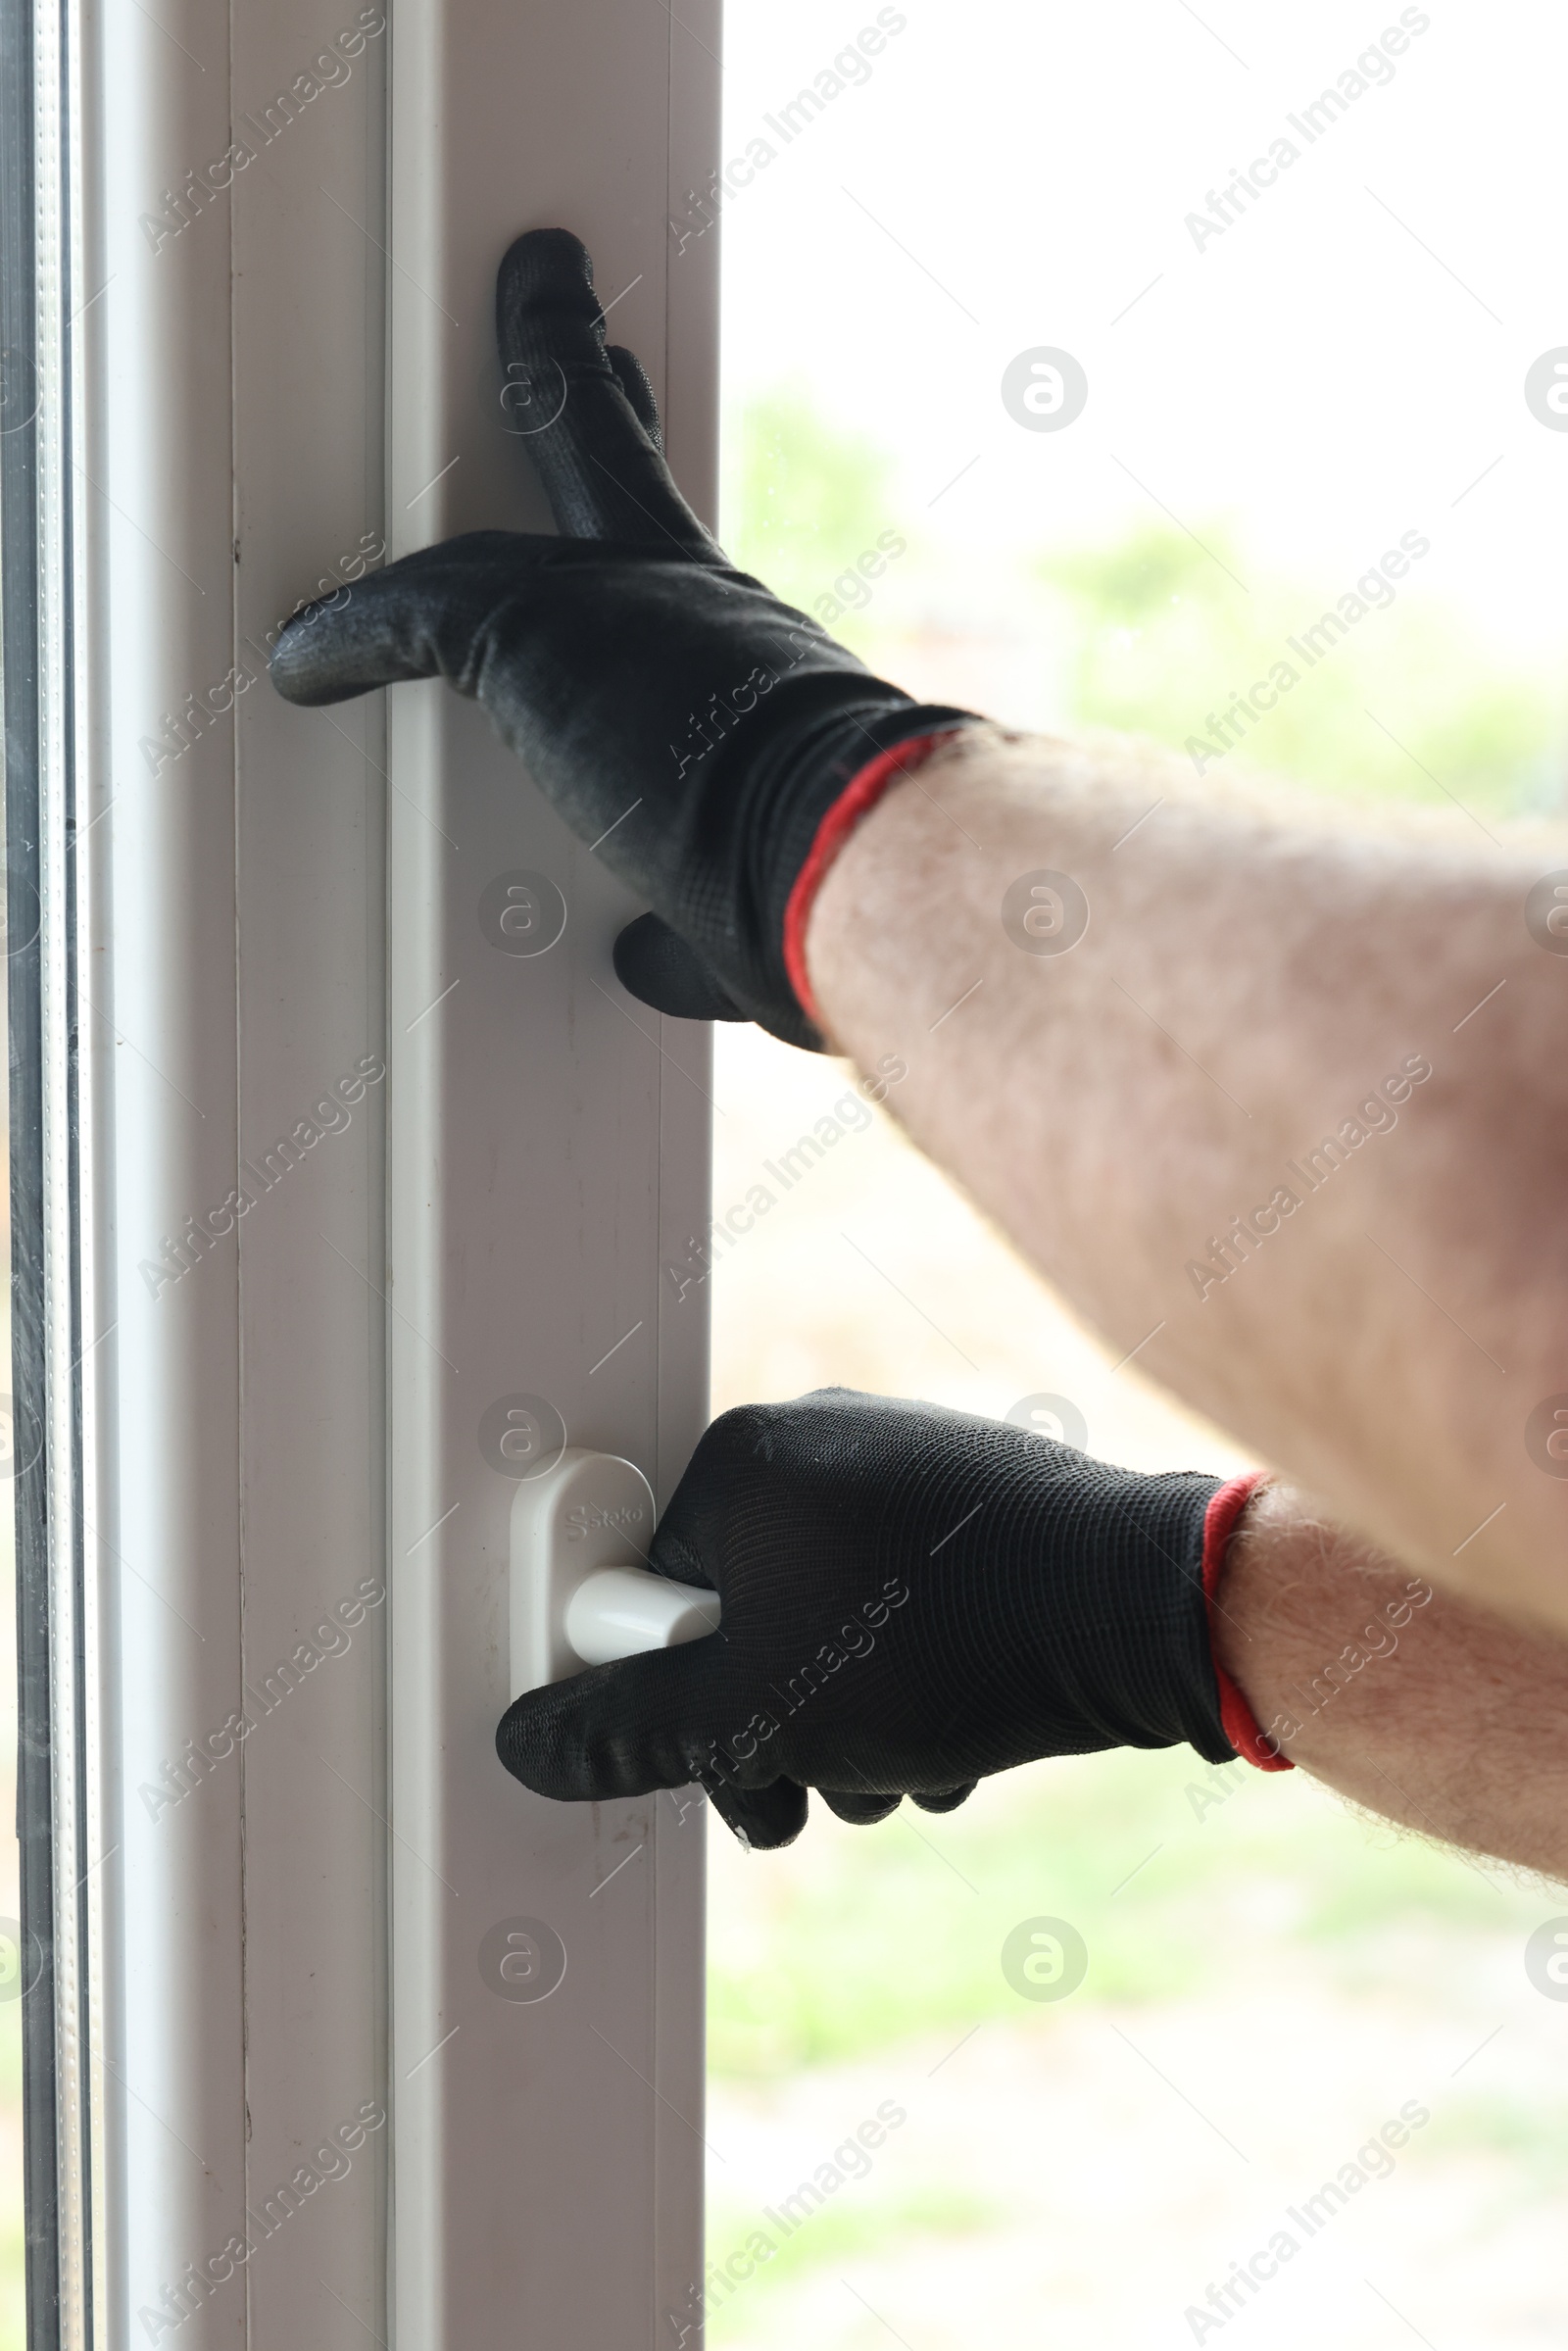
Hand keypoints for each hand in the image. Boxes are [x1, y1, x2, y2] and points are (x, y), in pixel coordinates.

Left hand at [268, 227, 972, 1047]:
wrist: (852, 860)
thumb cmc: (833, 899)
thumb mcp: (752, 916)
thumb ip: (687, 926)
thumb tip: (653, 958)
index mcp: (747, 664)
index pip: (682, 563)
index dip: (650, 489)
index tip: (638, 425)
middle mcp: (694, 607)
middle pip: (613, 459)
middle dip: (576, 376)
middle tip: (556, 304)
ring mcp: (625, 606)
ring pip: (519, 500)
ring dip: (462, 450)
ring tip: (400, 437)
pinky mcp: (542, 636)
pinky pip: (415, 611)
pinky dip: (351, 635)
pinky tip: (303, 659)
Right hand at [495, 1389, 1236, 1848]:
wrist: (1144, 1613)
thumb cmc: (945, 1642)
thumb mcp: (754, 1712)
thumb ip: (629, 1729)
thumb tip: (531, 1739)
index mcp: (742, 1460)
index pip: (649, 1596)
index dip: (678, 1700)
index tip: (726, 1756)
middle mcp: (820, 1441)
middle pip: (740, 1618)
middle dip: (770, 1733)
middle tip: (805, 1802)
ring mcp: (907, 1467)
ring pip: (828, 1629)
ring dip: (848, 1726)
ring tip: (904, 1774)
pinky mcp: (977, 1506)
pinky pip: (905, 1609)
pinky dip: (916, 1684)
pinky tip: (959, 1739)